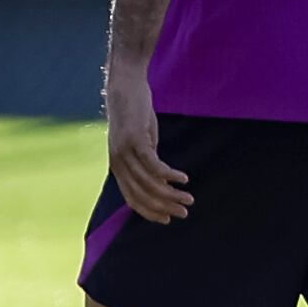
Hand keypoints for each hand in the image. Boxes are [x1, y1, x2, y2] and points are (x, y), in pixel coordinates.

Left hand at [104, 57, 191, 224]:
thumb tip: (161, 177)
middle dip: (163, 207)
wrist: (125, 86)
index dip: (149, 211)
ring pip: (149, 182)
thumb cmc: (135, 112)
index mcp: (118, 166)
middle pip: (141, 194)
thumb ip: (148, 157)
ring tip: (189, 198)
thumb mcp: (142, 139)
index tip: (168, 219)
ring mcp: (125, 152)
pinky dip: (169, 175)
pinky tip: (183, 179)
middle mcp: (118, 162)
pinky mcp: (135, 140)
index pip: (132, 198)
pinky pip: (153, 164)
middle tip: (183, 213)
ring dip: (171, 193)